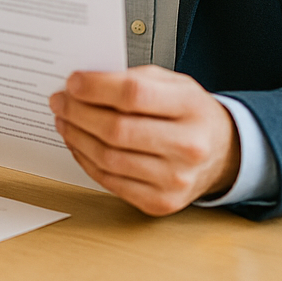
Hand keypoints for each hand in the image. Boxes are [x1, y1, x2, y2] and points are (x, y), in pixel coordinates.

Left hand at [49, 64, 240, 215]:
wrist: (222, 153)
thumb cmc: (188, 112)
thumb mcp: (170, 82)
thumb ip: (130, 78)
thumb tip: (83, 83)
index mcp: (191, 108)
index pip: (134, 94)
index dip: (96, 87)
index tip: (73, 81)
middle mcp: (188, 147)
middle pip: (116, 130)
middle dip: (77, 112)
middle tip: (58, 100)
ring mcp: (175, 180)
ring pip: (108, 158)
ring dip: (75, 136)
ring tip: (63, 119)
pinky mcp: (161, 202)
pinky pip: (110, 182)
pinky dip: (85, 160)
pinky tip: (77, 142)